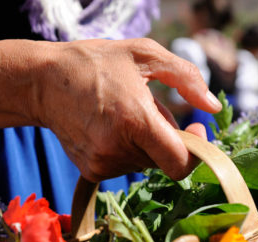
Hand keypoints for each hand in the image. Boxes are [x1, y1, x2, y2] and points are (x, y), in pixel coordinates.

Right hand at [35, 38, 221, 180]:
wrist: (44, 83)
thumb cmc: (95, 64)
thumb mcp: (144, 54)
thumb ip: (187, 78)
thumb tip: (212, 106)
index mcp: (135, 121)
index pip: (179, 163)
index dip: (194, 151)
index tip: (194, 129)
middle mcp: (118, 150)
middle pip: (163, 160)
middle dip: (165, 138)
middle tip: (146, 111)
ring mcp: (102, 164)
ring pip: (144, 163)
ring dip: (144, 144)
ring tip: (123, 117)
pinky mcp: (91, 172)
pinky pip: (125, 166)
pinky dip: (126, 151)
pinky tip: (110, 130)